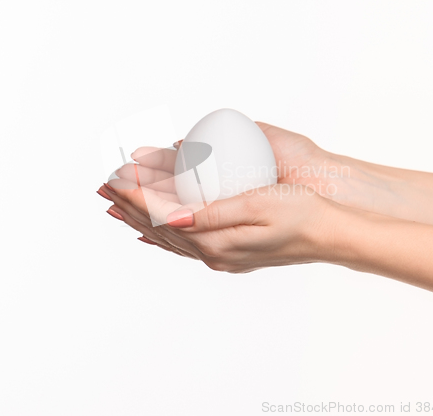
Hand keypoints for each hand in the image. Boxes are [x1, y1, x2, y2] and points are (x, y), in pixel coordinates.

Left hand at [99, 181, 338, 272]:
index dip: (136, 195)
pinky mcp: (228, 251)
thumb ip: (213, 214)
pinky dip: (162, 234)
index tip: (114, 178)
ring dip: (141, 219)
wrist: (329, 234)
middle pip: (159, 227)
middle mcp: (212, 252)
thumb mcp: (259, 207)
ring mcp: (219, 254)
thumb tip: (173, 216)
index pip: (163, 216)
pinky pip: (184, 243)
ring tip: (117, 208)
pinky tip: (153, 233)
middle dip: (129, 206)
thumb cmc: (300, 214)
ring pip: (168, 236)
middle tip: (103, 188)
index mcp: (216, 241)